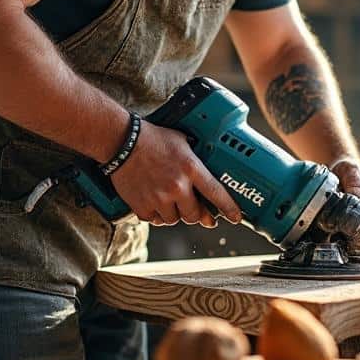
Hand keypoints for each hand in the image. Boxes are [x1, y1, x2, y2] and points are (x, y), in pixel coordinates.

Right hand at [109, 121, 242, 227]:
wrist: (122, 142)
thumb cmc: (153, 139)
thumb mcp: (183, 142)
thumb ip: (196, 161)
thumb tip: (209, 176)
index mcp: (191, 168)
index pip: (216, 193)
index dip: (228, 208)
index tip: (236, 217)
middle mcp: (177, 186)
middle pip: (195, 215)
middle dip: (195, 212)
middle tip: (191, 205)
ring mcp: (159, 198)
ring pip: (175, 220)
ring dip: (174, 213)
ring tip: (168, 197)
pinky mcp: (141, 206)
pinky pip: (156, 220)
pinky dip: (156, 214)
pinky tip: (154, 201)